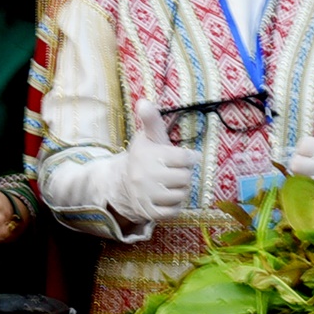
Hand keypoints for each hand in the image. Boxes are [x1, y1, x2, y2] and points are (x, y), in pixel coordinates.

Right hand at [111, 100, 197, 222]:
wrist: (122, 182)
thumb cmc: (145, 156)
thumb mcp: (148, 137)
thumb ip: (151, 120)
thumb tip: (144, 102)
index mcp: (149, 155)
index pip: (185, 158)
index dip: (191, 158)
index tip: (189, 157)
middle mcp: (146, 176)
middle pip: (185, 178)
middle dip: (184, 174)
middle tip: (175, 171)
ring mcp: (147, 195)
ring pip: (181, 195)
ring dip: (181, 190)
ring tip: (171, 183)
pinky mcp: (148, 211)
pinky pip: (173, 211)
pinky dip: (175, 205)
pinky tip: (168, 196)